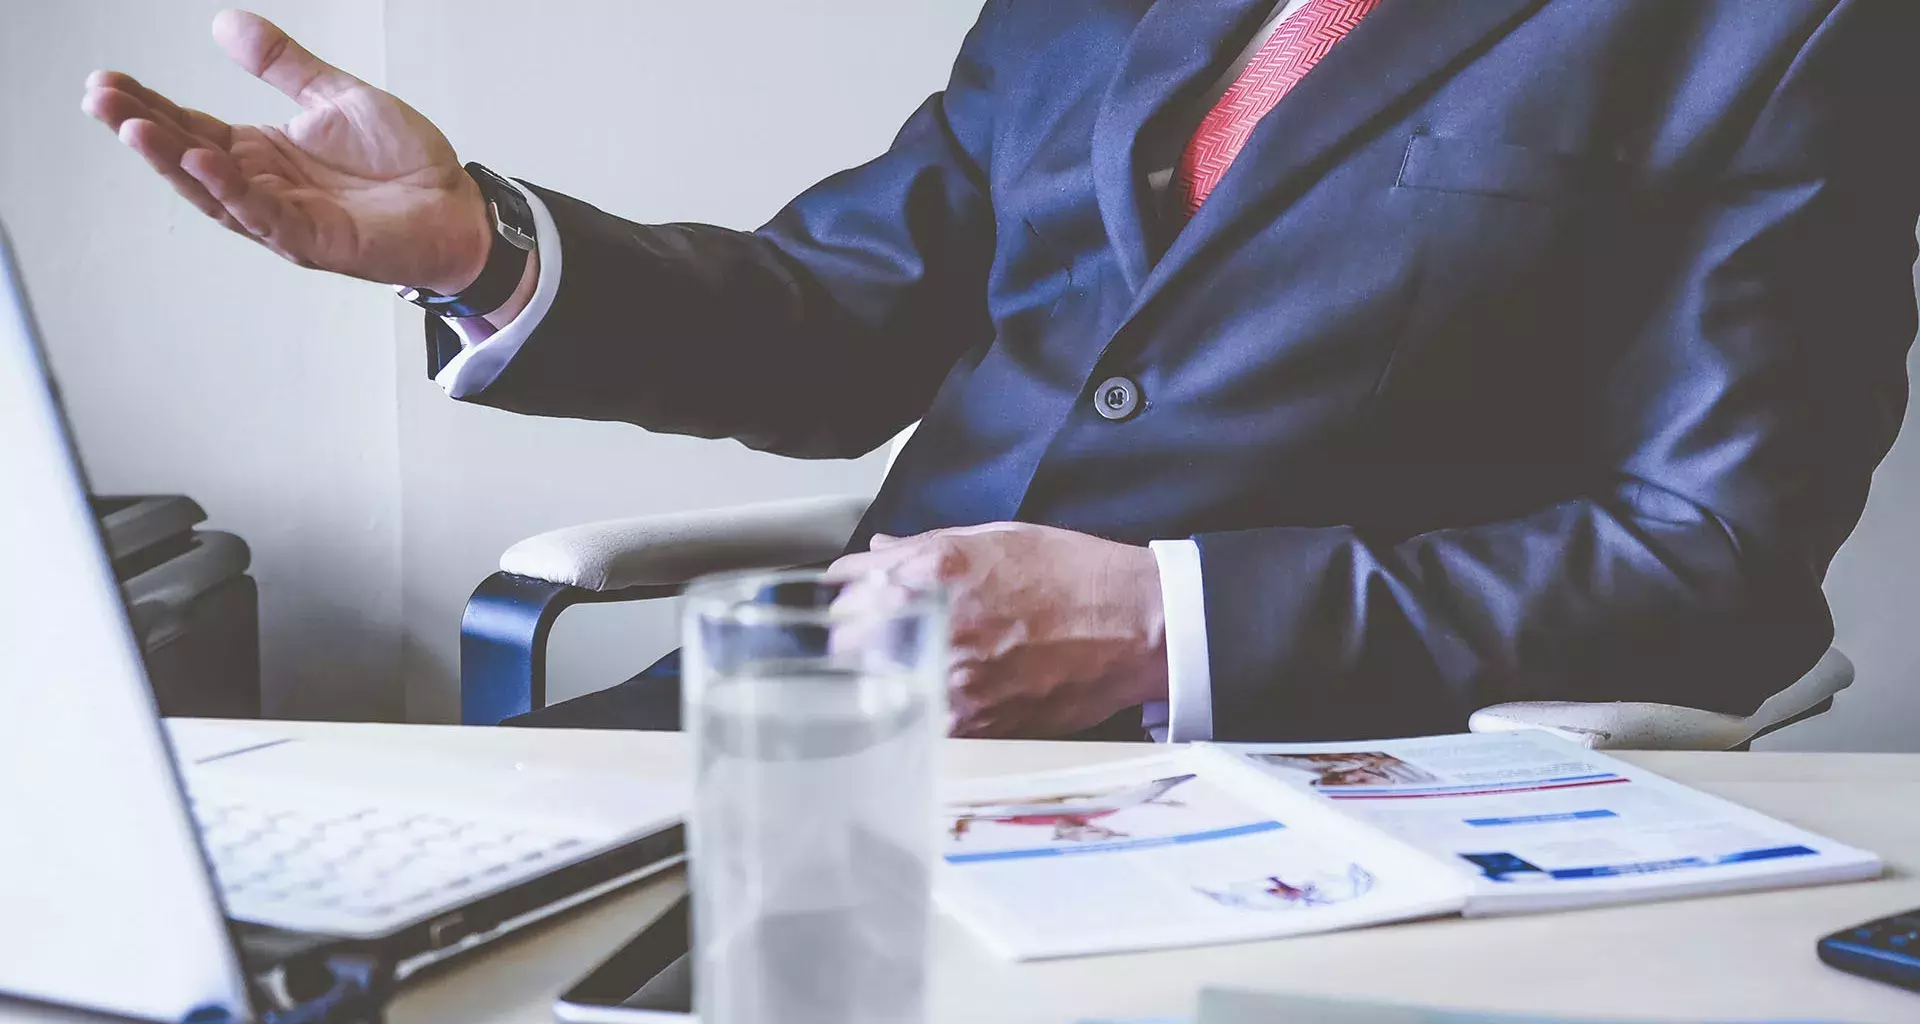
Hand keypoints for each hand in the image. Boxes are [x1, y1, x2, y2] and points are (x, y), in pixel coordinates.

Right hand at [80, 10, 491, 293]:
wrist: (458, 206)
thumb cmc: (404, 163)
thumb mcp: (336, 96)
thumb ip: (283, 65)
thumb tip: (226, 23)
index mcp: (263, 154)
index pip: (191, 127)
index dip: (150, 107)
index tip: (105, 81)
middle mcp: (264, 188)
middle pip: (189, 159)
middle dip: (143, 130)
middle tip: (100, 99)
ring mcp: (286, 218)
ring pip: (215, 192)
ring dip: (172, 161)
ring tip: (132, 128)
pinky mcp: (316, 240)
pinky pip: (266, 215)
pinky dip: (233, 190)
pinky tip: (204, 161)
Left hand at [828, 523, 1168, 737]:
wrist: (1136, 626)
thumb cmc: (1075, 576)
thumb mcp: (998, 538)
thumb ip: (926, 546)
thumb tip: (879, 553)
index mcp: (938, 572)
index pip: (849, 586)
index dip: (846, 593)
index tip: (849, 598)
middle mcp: (939, 627)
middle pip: (848, 645)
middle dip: (852, 639)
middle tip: (867, 639)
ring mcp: (957, 682)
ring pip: (879, 690)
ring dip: (881, 680)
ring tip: (904, 669)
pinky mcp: (978, 725)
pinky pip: (921, 722)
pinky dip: (919, 711)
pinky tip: (937, 696)